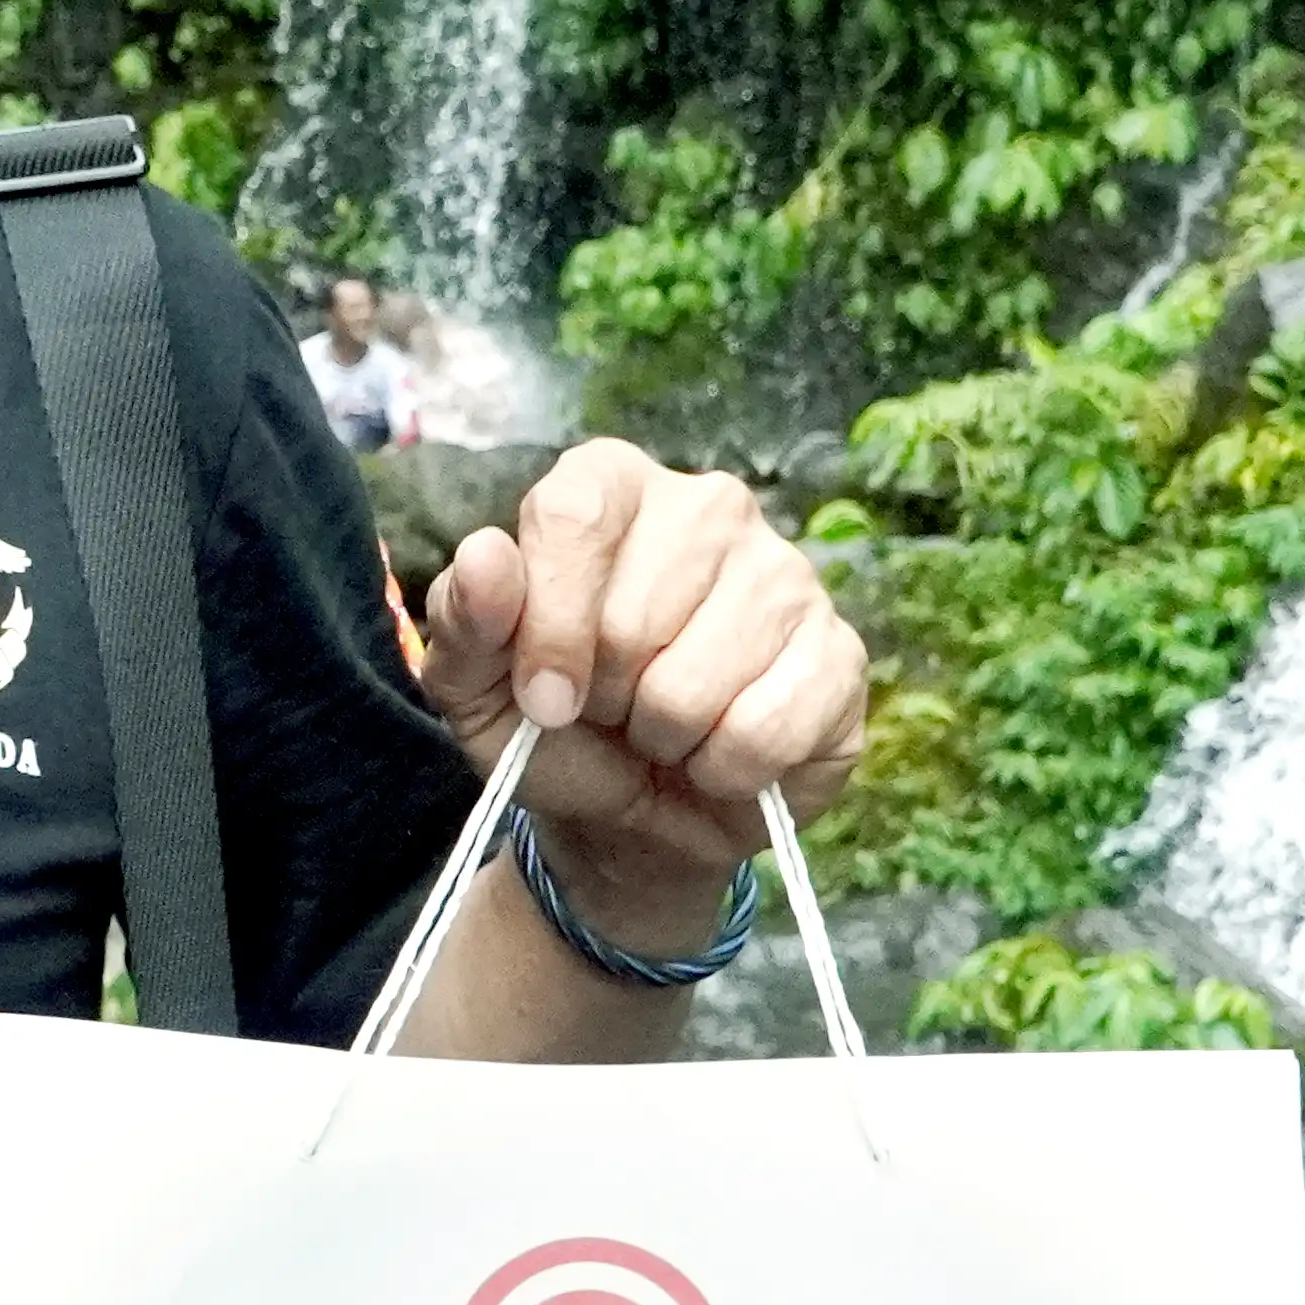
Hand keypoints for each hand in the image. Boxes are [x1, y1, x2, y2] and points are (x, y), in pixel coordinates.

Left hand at [418, 442, 867, 950]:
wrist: (629, 819)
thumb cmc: (552, 730)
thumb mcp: (475, 686)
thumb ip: (465, 619)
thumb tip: (485, 557)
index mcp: (613, 485)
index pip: (575, 514)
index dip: (550, 625)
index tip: (543, 697)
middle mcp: (710, 508)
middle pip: (634, 614)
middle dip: (603, 694)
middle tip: (611, 708)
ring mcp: (787, 576)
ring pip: (697, 682)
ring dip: (663, 739)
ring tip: (662, 730)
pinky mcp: (839, 654)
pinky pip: (767, 730)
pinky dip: (726, 772)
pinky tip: (720, 756)